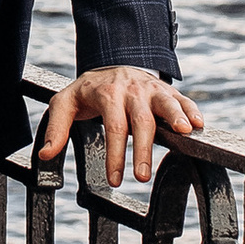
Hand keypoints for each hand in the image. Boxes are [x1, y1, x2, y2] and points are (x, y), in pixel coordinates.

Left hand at [39, 65, 201, 188]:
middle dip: (142, 149)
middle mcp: (131, 88)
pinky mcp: (165, 90)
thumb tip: (45, 156)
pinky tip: (199, 125)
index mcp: (106, 92)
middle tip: (142, 177)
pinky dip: (191, 109)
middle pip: (141, 120)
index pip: (113, 126)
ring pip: (166, 103)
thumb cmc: (87, 91)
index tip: (115, 180)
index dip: (115, 154)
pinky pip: (181, 98)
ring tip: (185, 134)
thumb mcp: (64, 104)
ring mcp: (150, 87)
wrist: (109, 63)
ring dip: (176, 117)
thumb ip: (55, 128)